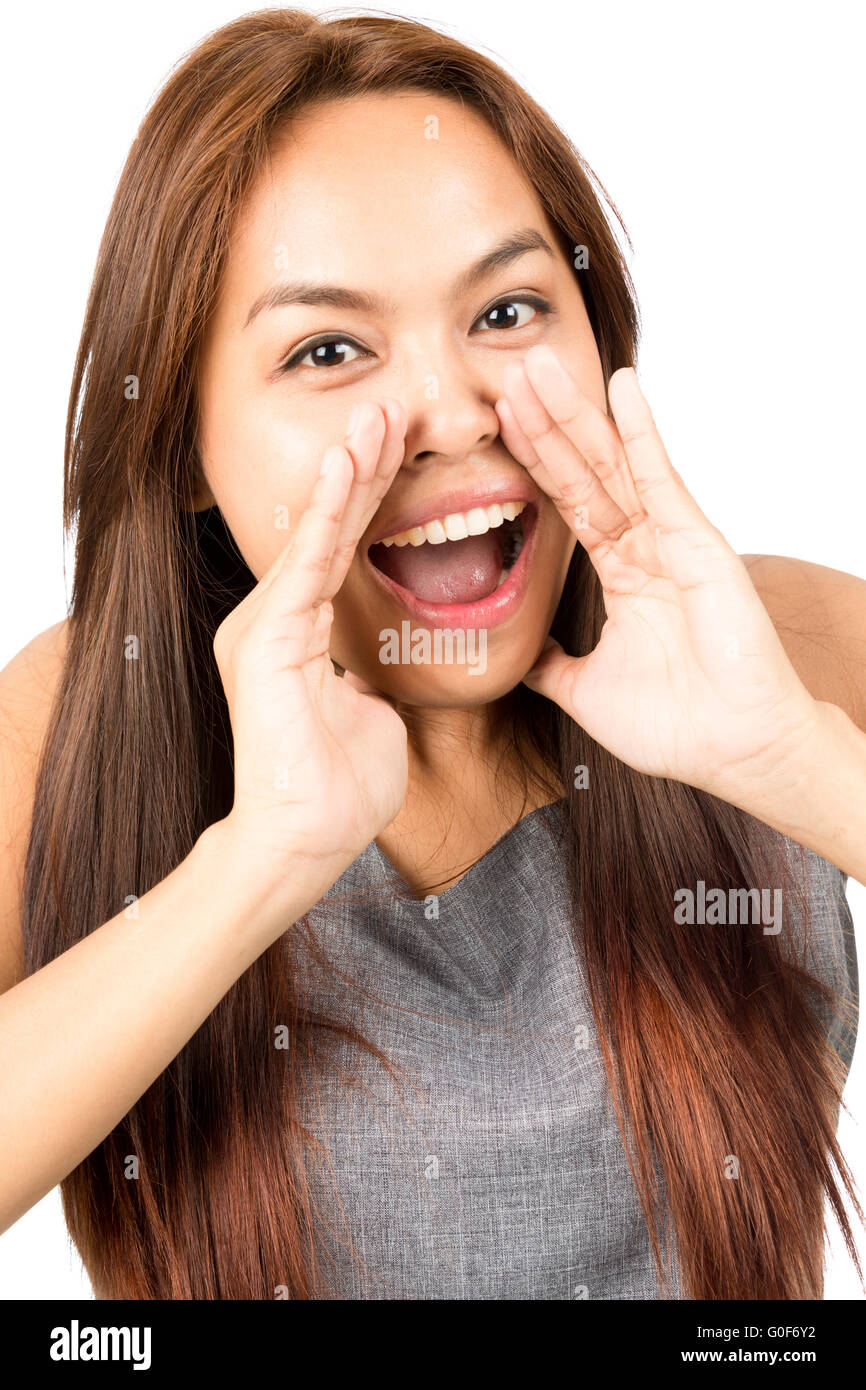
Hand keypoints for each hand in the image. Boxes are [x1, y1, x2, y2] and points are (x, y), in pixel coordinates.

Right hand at [211, 399, 408, 886]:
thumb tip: (382, 662)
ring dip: (350, 474)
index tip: (405, 446)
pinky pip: (306, 567)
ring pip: (317, 535)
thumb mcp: (373, 710)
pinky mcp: (267, 641)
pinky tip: (345, 467)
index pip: (345, 548)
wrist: (305, 841)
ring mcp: (266, 626)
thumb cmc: (342, 789)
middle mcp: (277, 618)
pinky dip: (327, 516)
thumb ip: (371, 672)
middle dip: (364, 466)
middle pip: (330, 528)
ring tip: (378, 416)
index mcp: (301, 631)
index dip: (375, 497)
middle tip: (393, 406)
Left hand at [496, 344, 820, 804]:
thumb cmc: (676, 724)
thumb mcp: (585, 691)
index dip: (535, 462)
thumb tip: (519, 658)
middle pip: (585, 470)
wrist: (732, 750)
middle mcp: (645, 546)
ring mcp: (671, 538)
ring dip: (574, 413)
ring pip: (612, 463)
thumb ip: (551, 666)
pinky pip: (660, 476)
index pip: (569, 502)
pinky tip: (619, 386)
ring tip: (539, 365)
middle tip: (509, 371)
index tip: (499, 422)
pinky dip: (639, 430)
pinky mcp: (696, 540)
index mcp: (622, 574)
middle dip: (545, 422)